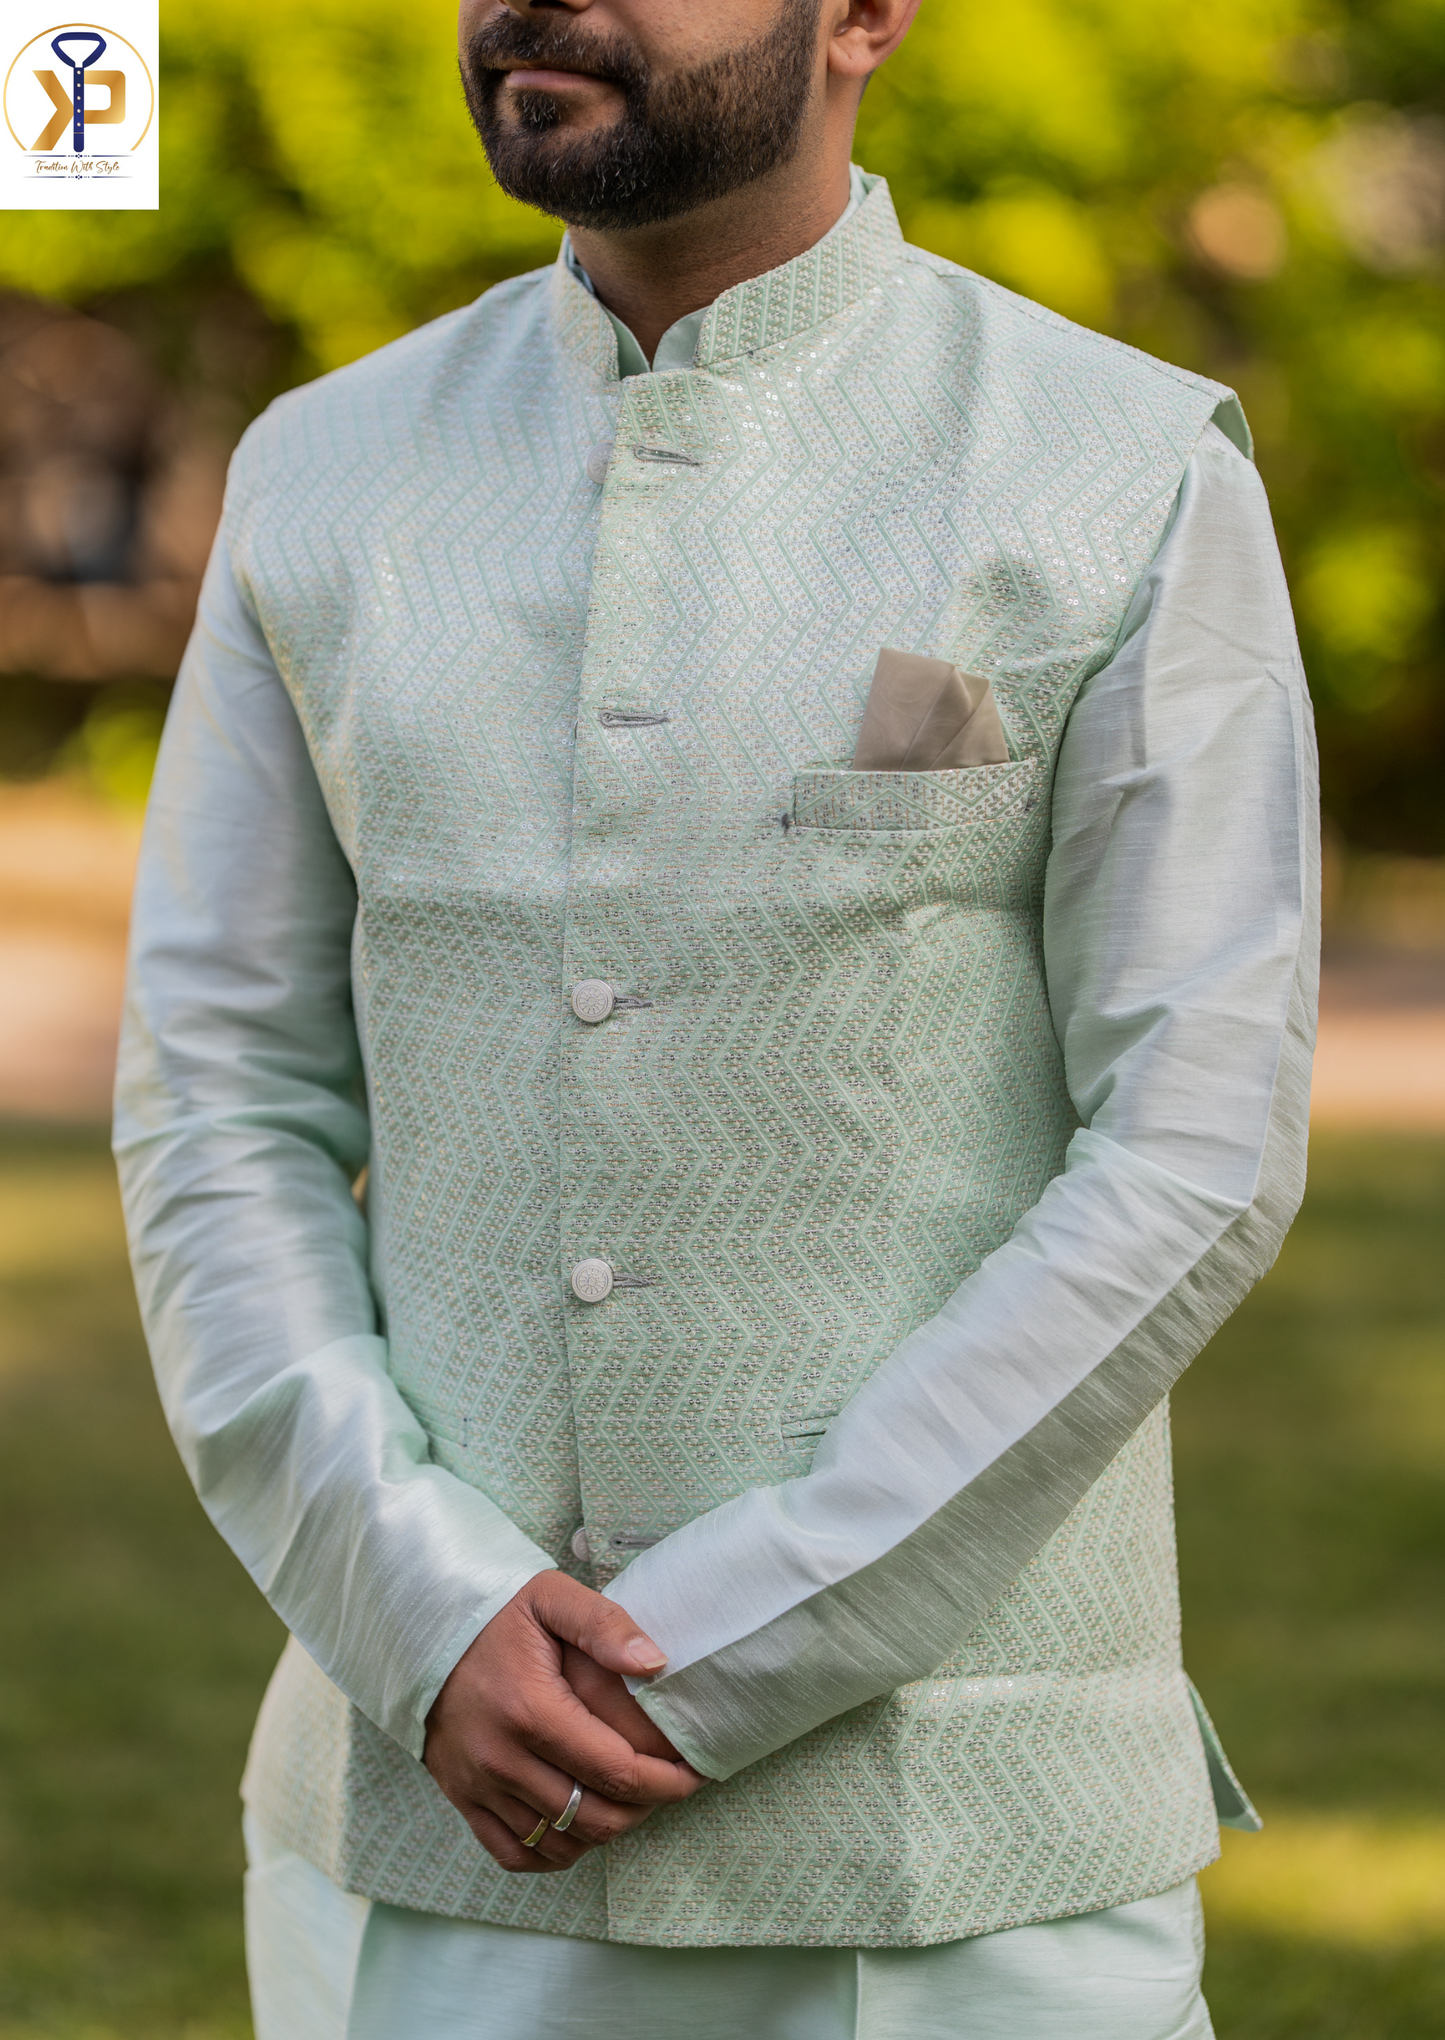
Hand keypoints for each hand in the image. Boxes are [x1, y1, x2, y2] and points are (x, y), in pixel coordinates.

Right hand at [423, 1571, 704, 1873]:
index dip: (666, 1780)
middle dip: (647, 1807)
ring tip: (632, 1799)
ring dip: (608, 1829)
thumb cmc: (497, 1613)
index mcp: (531, 1709)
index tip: (695, 1771)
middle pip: (596, 1816)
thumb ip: (604, 1625)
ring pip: (563, 1842)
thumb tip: (656, 1662)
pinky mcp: (462, 1800)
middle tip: (670, 1785)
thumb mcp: (550, 1597)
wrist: (419, 1632)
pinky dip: (557, 1852)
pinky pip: (516, 1855)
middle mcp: (501, 1758)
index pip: (616, 1769)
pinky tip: (581, 1823)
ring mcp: (478, 1785)